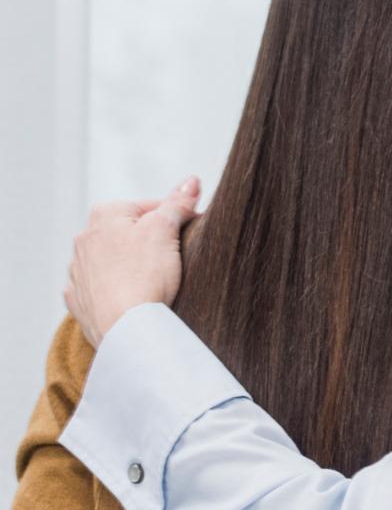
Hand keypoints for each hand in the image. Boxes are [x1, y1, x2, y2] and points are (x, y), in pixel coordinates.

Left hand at [63, 178, 199, 345]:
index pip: (150, 207)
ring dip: (130, 266)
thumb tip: (191, 181)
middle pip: (129, 233)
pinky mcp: (78, 299)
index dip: (177, 220)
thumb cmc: (144, 277)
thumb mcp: (166, 230)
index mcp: (105, 215)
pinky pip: (98, 288)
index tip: (194, 236)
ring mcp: (78, 271)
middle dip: (151, 243)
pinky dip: (113, 290)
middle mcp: (84, 238)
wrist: (126, 328)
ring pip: (111, 260)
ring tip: (154, 283)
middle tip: (176, 261)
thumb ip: (177, 203)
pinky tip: (130, 298)